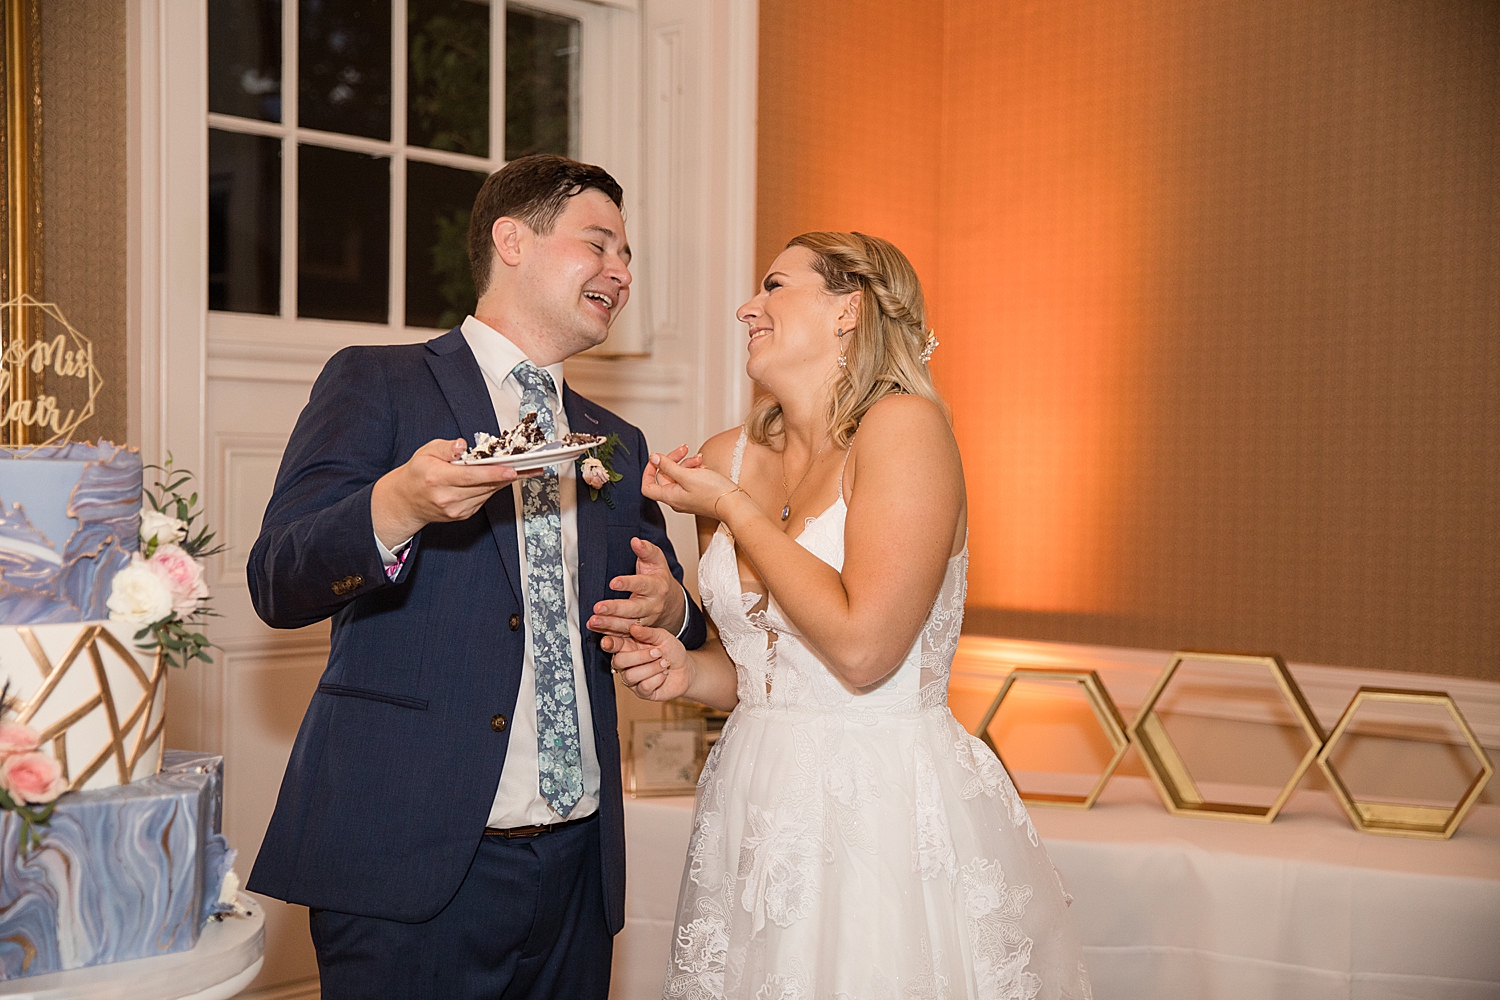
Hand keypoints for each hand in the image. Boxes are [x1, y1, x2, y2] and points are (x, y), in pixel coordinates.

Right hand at [371, 438, 533, 547]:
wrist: (406, 501)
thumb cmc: (418, 473)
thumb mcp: (426, 452)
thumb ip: (446, 447)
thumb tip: (463, 445)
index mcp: (437, 478)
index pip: (471, 476)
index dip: (494, 473)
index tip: (513, 470)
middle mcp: (447, 497)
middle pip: (484, 485)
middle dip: (508, 475)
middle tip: (528, 465)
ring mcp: (456, 509)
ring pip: (488, 493)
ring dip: (504, 481)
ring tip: (522, 469)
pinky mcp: (463, 515)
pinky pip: (484, 499)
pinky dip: (493, 487)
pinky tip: (500, 478)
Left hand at [588, 537, 685, 635]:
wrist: (669, 600)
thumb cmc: (658, 577)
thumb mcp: (656, 560)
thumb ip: (646, 550)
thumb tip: (636, 541)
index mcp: (657, 587)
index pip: (643, 584)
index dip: (628, 583)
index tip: (613, 582)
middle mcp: (652, 606)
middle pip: (634, 609)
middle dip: (616, 609)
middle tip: (598, 608)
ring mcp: (646, 621)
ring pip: (628, 625)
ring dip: (609, 625)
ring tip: (593, 621)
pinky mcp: (639, 631)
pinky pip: (624, 636)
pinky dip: (610, 636)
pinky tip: (597, 631)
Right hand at [609, 624, 693, 701]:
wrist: (685, 669)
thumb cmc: (672, 651)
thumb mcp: (663, 637)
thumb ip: (648, 633)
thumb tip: (634, 627)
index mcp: (628, 646)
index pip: (613, 645)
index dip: (608, 644)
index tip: (607, 642)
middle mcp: (627, 664)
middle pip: (619, 661)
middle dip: (640, 656)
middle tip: (658, 652)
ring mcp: (633, 679)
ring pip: (630, 676)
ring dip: (652, 668)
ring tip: (664, 663)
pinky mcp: (642, 692)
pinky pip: (643, 687)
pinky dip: (657, 679)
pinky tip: (664, 674)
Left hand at [641, 449, 739, 520]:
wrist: (733, 504)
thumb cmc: (714, 493)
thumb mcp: (687, 475)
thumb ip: (668, 466)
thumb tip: (654, 458)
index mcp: (670, 497)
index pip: (648, 486)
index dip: (649, 471)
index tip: (657, 459)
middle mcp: (676, 499)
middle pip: (665, 476)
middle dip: (674, 461)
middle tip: (683, 450)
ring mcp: (686, 497)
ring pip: (678, 476)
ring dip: (687, 464)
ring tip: (698, 459)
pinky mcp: (697, 494)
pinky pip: (689, 480)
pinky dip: (694, 470)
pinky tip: (703, 467)